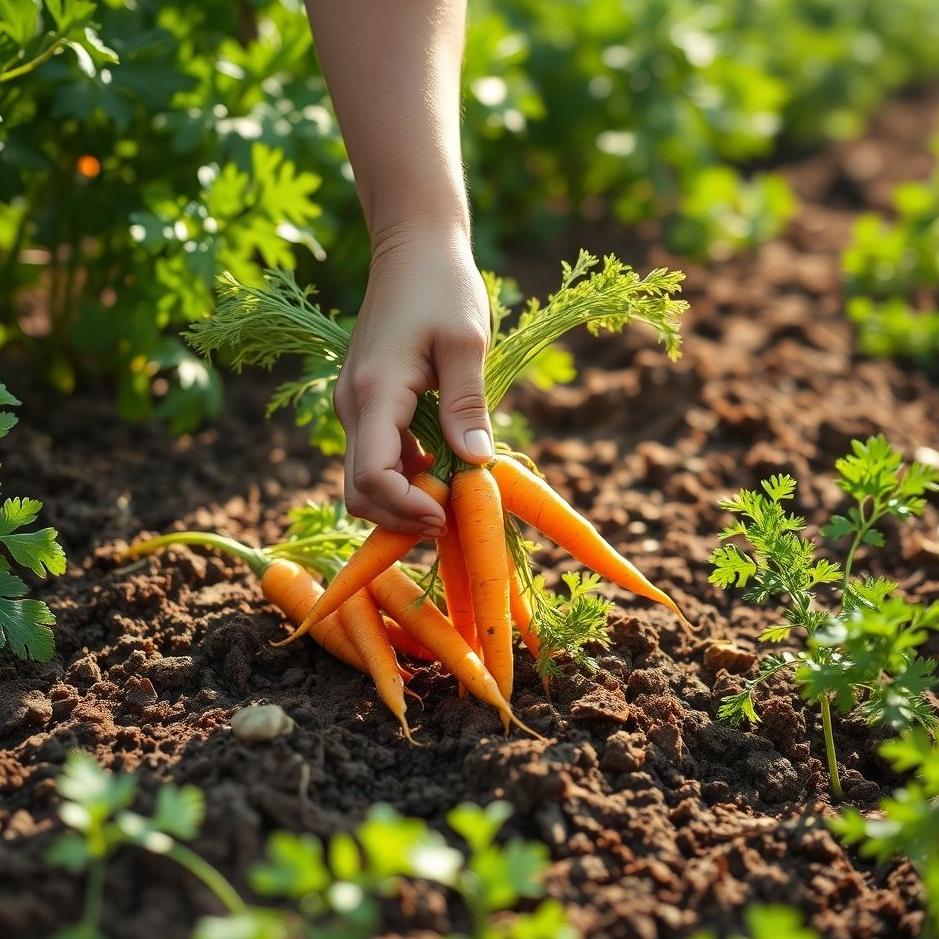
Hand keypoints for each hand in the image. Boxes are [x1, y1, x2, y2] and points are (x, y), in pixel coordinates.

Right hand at [334, 226, 492, 534]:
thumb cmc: (442, 285)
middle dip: (401, 515)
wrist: (412, 245)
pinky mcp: (364, 400)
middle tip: (451, 516)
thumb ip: (466, 404)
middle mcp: (352, 404)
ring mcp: (354, 403)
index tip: (447, 514)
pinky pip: (376, 454)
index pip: (373, 477)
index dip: (407, 507)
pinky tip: (441, 466)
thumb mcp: (465, 342)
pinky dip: (404, 474)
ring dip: (403, 498)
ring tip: (452, 496)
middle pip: (360, 490)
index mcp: (374, 392)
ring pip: (364, 478)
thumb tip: (475, 464)